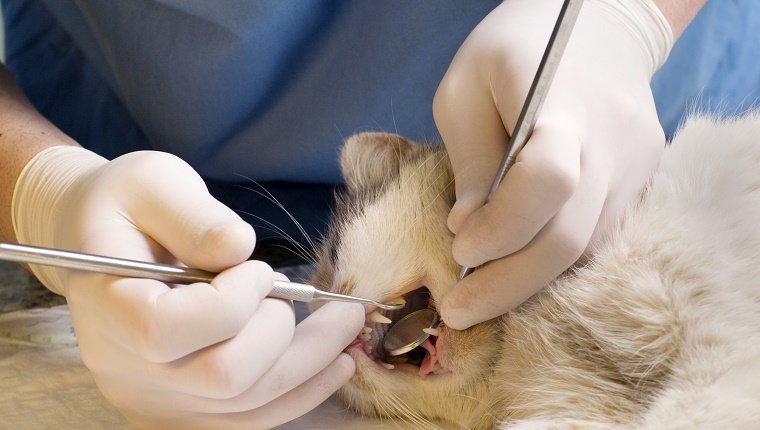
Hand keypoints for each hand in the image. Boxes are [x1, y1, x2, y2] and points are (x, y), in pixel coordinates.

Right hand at [13, 147, 363, 427]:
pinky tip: (335, 364)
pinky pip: (249, 417)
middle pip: (222, 378)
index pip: (167, 329)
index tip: (257, 268)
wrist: (105, 242)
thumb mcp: (154, 185)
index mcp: (108, 309)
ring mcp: (157, 397)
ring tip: (347, 327)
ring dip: (311, 366)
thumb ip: (193, 215)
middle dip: (285, 334)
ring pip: (246, 405)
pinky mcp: (186, 406)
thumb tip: (240, 249)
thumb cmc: (128, 205)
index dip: (230, 300)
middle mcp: (127, 370)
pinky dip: (299, 392)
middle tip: (308, 295)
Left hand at [433, 0, 672, 328]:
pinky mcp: (643, 178)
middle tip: (458, 311)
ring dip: (530, 281)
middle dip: (508, 284)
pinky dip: (556, 262)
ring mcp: (637, 161)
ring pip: (588, 247)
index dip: (501, 227)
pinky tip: (519, 268)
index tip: (459, 246)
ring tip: (480, 295)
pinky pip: (599, 238)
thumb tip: (467, 230)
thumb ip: (471, 160)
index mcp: (560, 102)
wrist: (599, 26)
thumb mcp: (465, 89)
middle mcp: (612, 138)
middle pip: (570, 235)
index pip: (547, 180)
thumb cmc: (513, 50)